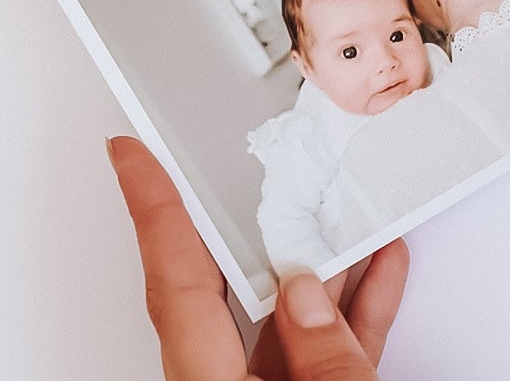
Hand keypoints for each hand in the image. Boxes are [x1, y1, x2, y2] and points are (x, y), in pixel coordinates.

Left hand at [108, 134, 407, 379]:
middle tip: (255, 162)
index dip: (152, 207)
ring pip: (288, 319)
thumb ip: (321, 357)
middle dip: (255, 223)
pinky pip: (326, 352)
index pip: (173, 283)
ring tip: (349, 208)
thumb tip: (307, 295)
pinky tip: (379, 268)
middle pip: (230, 291)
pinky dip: (354, 312)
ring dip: (324, 265)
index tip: (130, 151)